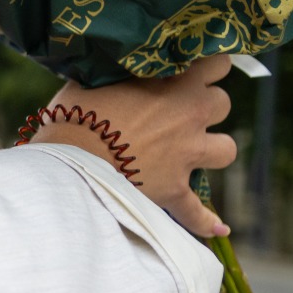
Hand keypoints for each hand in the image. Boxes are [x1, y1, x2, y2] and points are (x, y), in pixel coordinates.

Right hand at [32, 54, 236, 236]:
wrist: (66, 160)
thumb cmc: (74, 115)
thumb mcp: (94, 79)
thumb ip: (119, 73)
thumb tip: (115, 65)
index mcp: (176, 83)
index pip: (217, 63)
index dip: (206, 67)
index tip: (191, 71)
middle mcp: (190, 116)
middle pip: (222, 103)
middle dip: (204, 107)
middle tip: (179, 112)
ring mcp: (187, 155)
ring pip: (226, 149)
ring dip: (212, 149)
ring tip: (193, 153)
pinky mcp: (174, 190)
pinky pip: (198, 211)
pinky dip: (206, 221)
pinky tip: (218, 229)